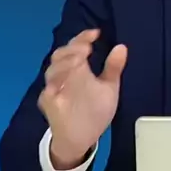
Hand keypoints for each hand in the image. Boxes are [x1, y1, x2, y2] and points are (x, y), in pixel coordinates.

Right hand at [38, 28, 127, 169]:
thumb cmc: (95, 110)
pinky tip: (66, 80)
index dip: (82, 37)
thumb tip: (122, 47)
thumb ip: (113, 68)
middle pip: (60, 54)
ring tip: (79, 60)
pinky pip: (48, 92)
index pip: (75, 46)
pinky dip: (56, 84)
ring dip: (64, 63)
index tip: (95, 33)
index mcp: (77, 68)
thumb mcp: (108, 88)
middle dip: (72, 48)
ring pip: (52, 70)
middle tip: (86, 48)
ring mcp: (55, 89)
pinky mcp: (50, 104)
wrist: (83, 137)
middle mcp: (64, 76)